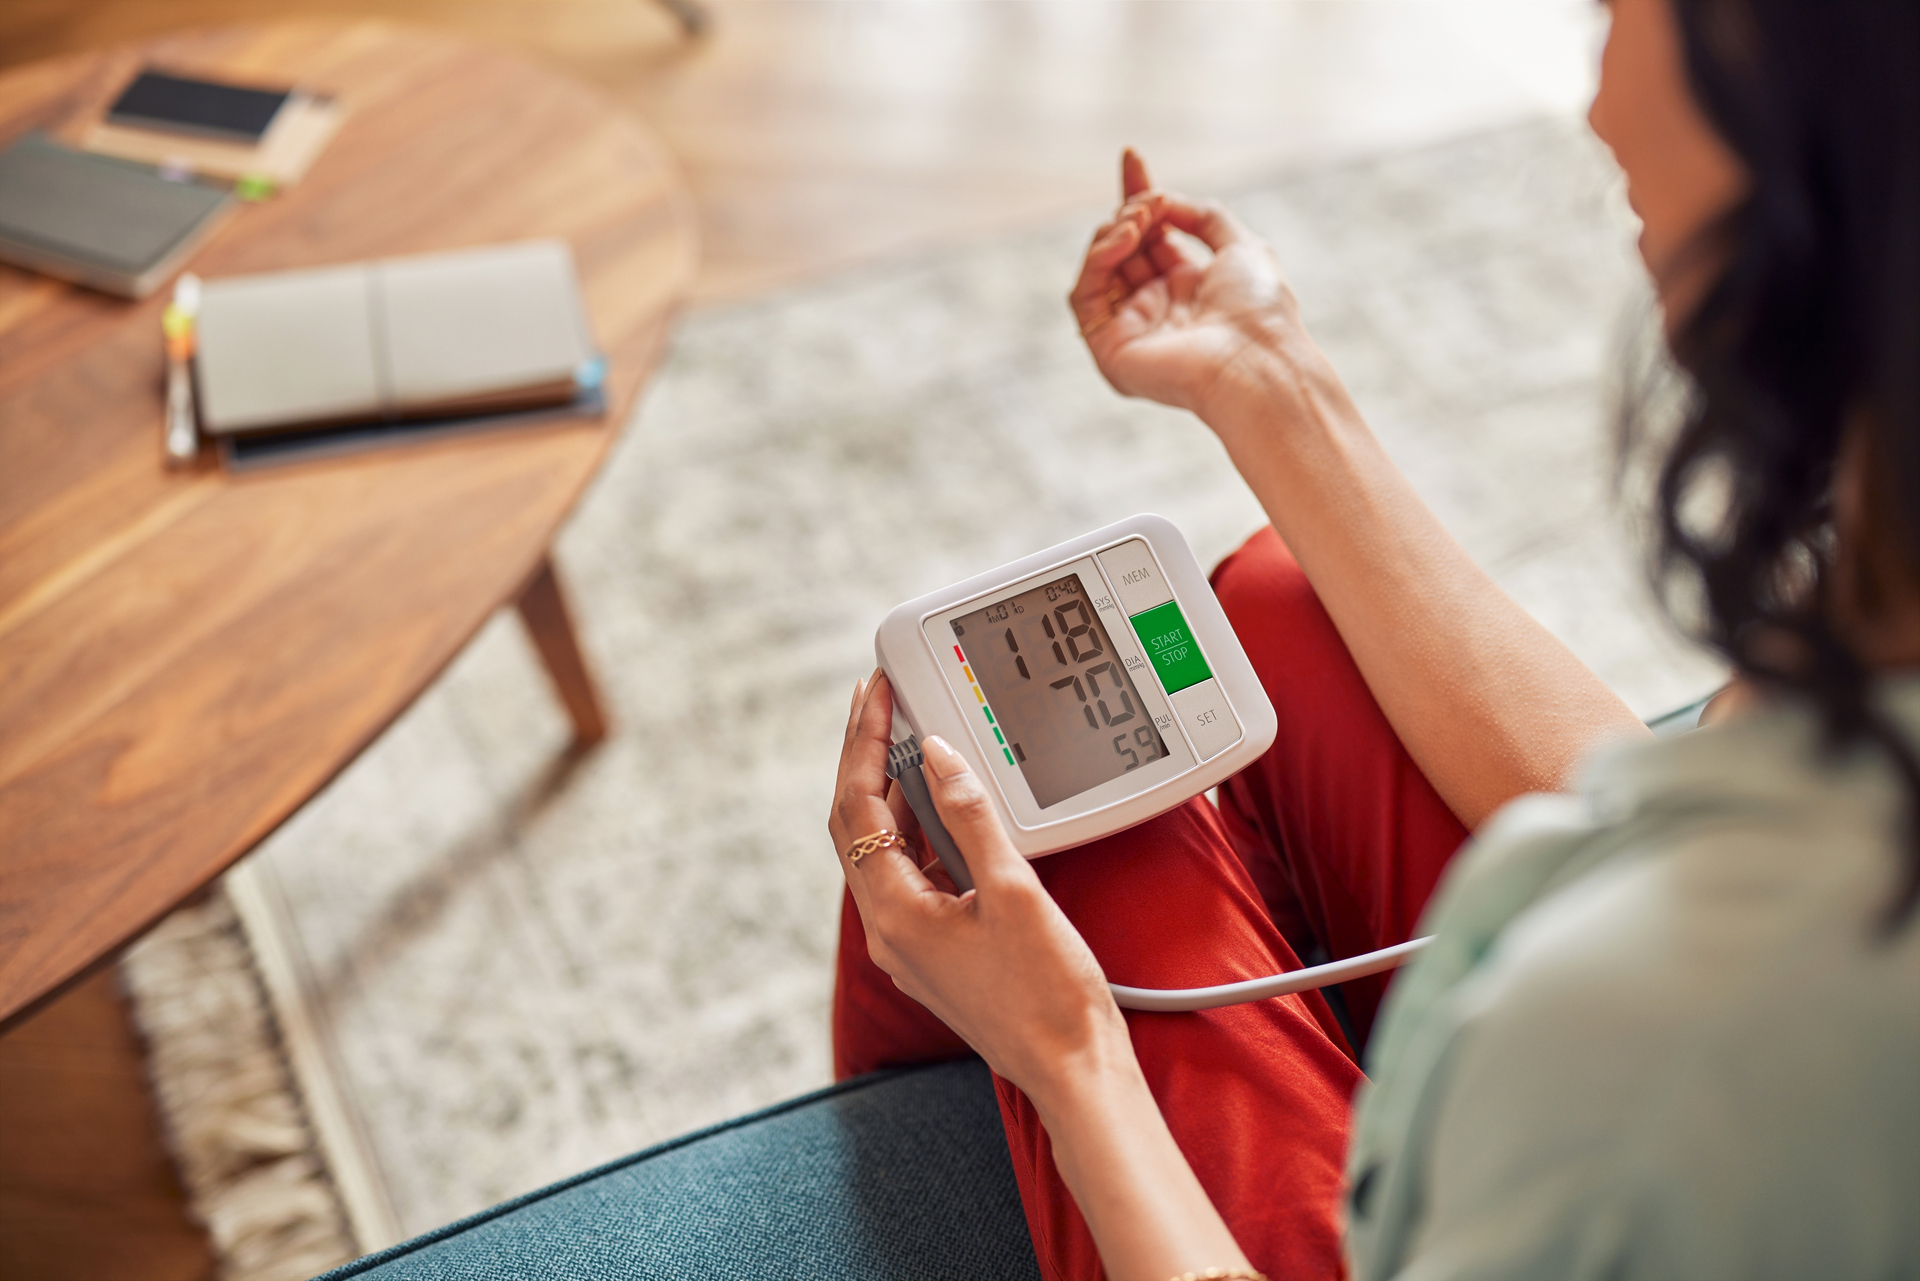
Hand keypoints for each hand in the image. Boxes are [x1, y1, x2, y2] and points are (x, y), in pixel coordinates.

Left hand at [828, 672, 1129, 1100]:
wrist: (1073, 1068)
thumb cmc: (1048, 995)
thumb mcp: (1013, 892)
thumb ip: (971, 818)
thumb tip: (938, 757)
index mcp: (894, 914)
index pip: (856, 806)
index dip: (862, 742)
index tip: (874, 693)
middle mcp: (888, 929)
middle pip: (855, 824)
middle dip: (864, 758)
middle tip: (876, 701)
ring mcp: (909, 943)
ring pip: (880, 849)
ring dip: (889, 791)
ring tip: (904, 736)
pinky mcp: (935, 950)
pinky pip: (909, 874)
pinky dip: (916, 828)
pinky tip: (940, 803)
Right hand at [1070, 150, 1303, 420]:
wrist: (1256, 361)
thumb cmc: (1259, 310)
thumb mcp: (1240, 244)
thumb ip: (1202, 215)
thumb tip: (1163, 200)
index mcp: (1188, 287)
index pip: (1150, 236)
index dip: (1139, 195)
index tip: (1132, 156)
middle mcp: (1156, 307)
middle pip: (1122, 245)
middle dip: (1130, 212)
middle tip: (1150, 204)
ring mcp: (1130, 329)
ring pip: (1099, 266)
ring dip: (1115, 232)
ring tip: (1140, 220)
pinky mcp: (1109, 349)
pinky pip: (1085, 294)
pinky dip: (1098, 259)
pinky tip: (1125, 240)